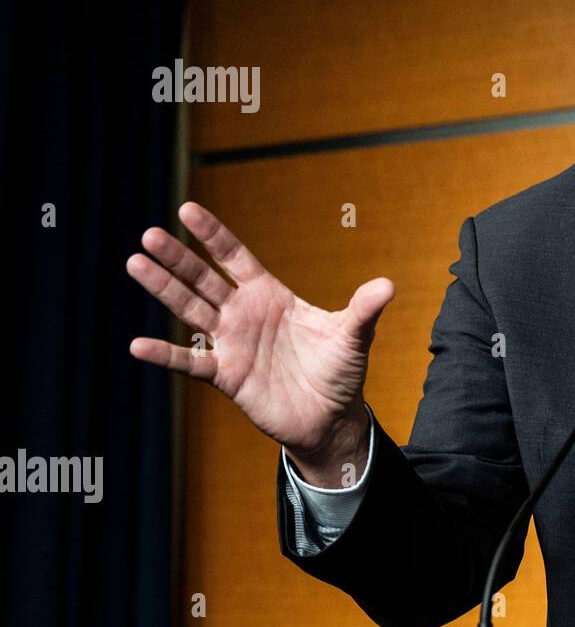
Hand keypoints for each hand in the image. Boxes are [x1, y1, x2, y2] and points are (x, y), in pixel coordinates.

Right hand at [126, 202, 392, 476]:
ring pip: (191, 310)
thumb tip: (388, 285)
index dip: (212, 235)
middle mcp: (244, 314)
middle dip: (178, 257)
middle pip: (204, 279)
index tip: (187, 210)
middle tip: (150, 234)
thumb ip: (364, 309)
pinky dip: (166, 354)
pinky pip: (191, 362)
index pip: (234, 257)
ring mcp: (231, 343)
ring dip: (164, 289)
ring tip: (136, 263)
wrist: (331, 417)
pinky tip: (138, 344)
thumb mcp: (354, 336)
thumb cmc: (339, 371)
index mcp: (270, 295)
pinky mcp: (226, 376)